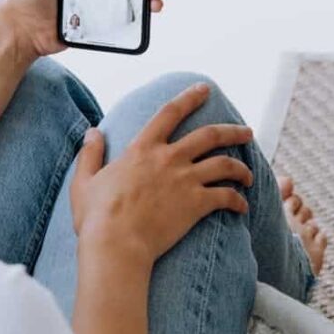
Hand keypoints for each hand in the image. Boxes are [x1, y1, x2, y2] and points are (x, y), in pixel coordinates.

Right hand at [70, 83, 254, 269]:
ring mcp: (185, 180)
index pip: (170, 113)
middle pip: (210, 135)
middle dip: (233, 131)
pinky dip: (238, 200)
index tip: (204, 89)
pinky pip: (227, 197)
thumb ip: (91, 154)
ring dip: (241, 168)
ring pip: (225, 164)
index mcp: (143, 148)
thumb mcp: (85, 181)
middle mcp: (169, 158)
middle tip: (246, 131)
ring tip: (249, 174)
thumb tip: (92, 132)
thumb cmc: (97, 216)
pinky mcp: (197, 205)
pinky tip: (243, 206)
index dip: (189, 98)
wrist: (116, 244)